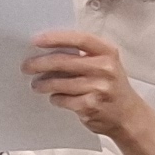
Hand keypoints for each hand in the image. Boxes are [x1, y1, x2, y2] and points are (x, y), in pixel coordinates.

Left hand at [22, 27, 144, 140]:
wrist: (128, 115)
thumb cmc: (112, 86)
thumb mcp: (106, 64)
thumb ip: (84, 55)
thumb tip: (49, 50)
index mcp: (107, 53)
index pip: (79, 39)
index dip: (56, 38)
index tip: (36, 40)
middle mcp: (105, 69)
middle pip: (64, 62)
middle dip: (40, 63)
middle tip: (26, 66)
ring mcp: (98, 88)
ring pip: (59, 83)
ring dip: (43, 84)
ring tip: (37, 84)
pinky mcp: (90, 106)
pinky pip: (63, 100)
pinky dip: (56, 99)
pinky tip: (55, 97)